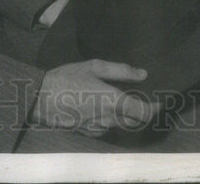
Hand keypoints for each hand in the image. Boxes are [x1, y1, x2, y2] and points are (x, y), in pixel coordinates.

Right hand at [33, 59, 159, 136]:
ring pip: (123, 124)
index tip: (160, 99)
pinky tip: (106, 105)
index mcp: (114, 102)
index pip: (145, 113)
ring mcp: (100, 129)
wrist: (39, 100)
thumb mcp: (94, 67)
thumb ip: (121, 71)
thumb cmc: (67, 79)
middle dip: (143, 110)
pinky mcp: (90, 133)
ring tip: (124, 97)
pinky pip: (109, 127)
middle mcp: (110, 119)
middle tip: (145, 95)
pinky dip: (114, 118)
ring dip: (128, 114)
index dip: (156, 108)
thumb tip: (143, 74)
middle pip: (137, 120)